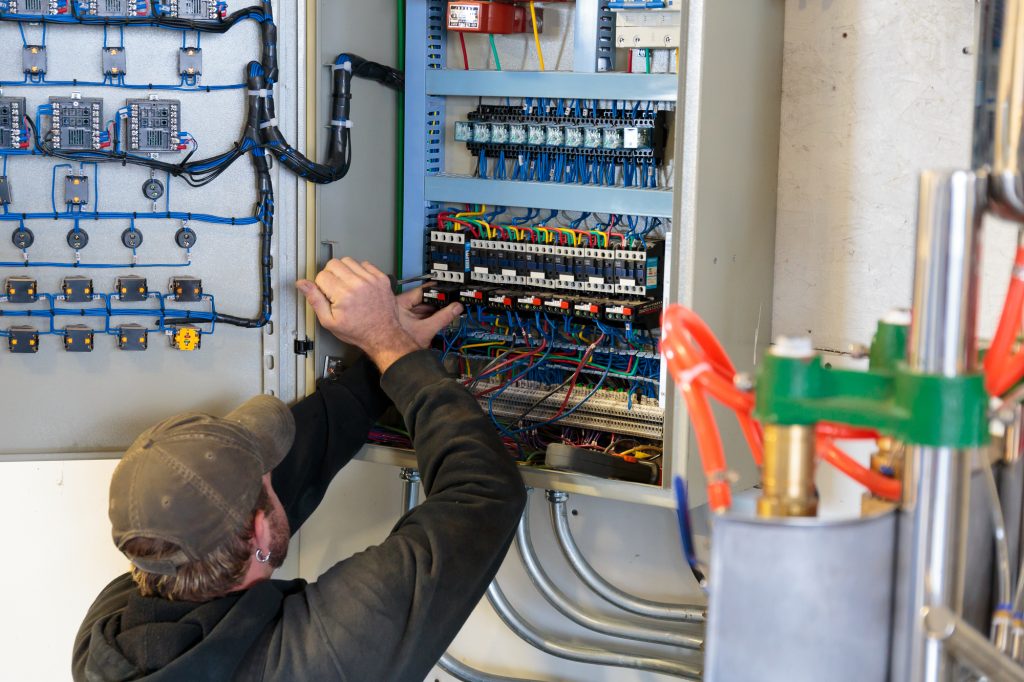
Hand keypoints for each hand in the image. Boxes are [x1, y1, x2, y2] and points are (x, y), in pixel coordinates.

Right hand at [296, 258, 418, 372]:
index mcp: (343, 294)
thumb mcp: (329, 321)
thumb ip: (314, 300)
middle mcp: (357, 284)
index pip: (321, 275)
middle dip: (330, 275)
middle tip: (335, 289)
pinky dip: (359, 271)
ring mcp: (371, 279)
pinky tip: (358, 283)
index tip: (327, 294)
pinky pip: (365, 263)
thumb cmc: (358, 331)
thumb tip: (302, 284)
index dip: (320, 285)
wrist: (382, 334)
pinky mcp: (381, 278)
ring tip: (347, 285)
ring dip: (344, 270)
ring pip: (348, 260)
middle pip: (333, 263)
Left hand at [396, 285, 463, 347]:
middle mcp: (399, 306)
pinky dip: (430, 315)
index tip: (447, 290)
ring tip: (448, 310)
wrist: (396, 360)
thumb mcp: (427, 330)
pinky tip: (439, 317)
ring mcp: (403, 313)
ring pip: (423, 307)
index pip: (421, 291)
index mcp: (400, 303)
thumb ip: (443, 317)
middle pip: (423, 299)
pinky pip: (420, 314)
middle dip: (437, 302)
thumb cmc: (402, 347)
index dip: (436, 291)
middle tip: (451, 302)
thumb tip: (456, 308)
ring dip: (435, 309)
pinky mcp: (406, 320)